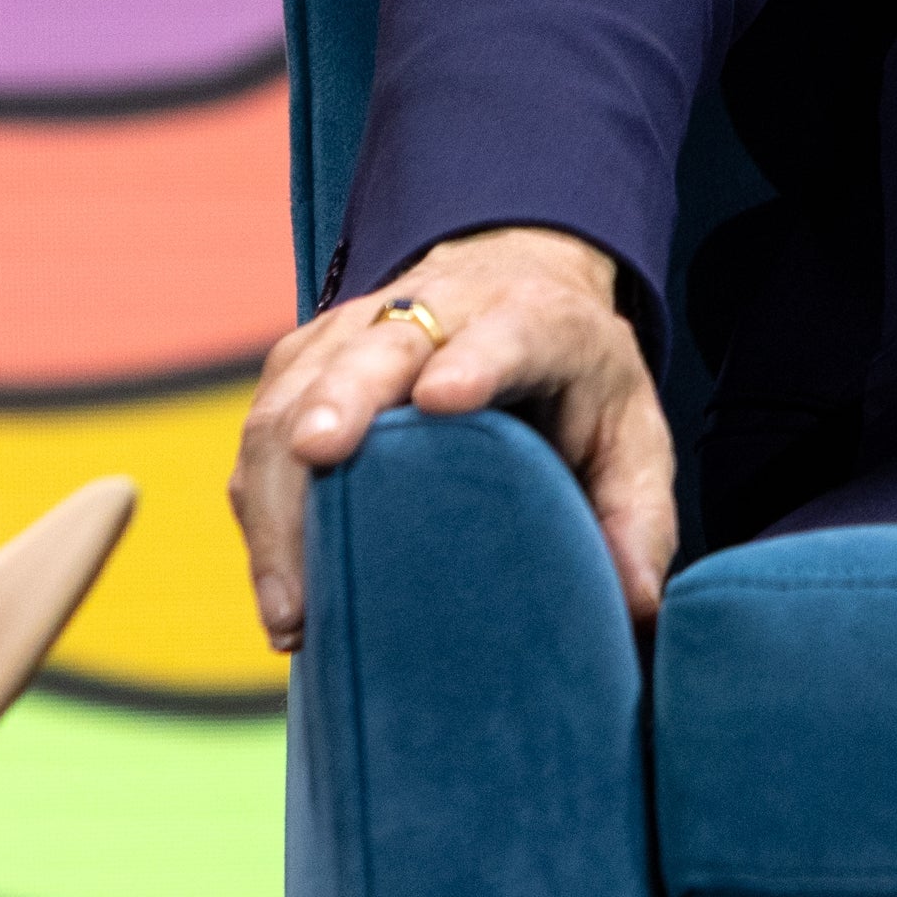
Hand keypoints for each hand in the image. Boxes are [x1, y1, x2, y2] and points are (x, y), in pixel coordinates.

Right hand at [230, 225, 673, 649]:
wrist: (517, 289)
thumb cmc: (577, 382)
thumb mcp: (633, 436)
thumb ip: (638, 517)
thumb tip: (638, 606)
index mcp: (538, 321)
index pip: (510, 331)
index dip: (478, 360)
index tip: (444, 397)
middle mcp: (440, 310)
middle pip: (378, 348)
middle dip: (341, 401)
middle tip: (317, 458)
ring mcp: (358, 330)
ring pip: (296, 391)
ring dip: (279, 488)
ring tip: (292, 602)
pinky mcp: (304, 361)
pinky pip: (260, 425)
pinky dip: (259, 504)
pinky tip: (280, 585)